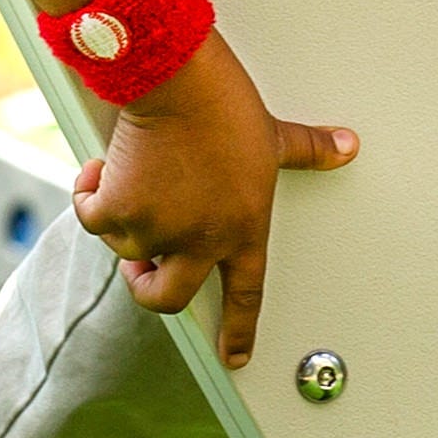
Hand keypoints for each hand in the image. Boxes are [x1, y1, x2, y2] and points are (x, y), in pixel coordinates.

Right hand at [73, 34, 354, 361]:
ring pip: (127, 247)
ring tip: (137, 175)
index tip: (234, 358)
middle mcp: (202, 239)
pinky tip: (102, 171)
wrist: (179, 80)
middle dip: (148, 287)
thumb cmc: (226, 103)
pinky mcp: (121, 210)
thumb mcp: (274, 134)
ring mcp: (160, 230)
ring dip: (124, 219)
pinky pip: (94, 218)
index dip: (240, 330)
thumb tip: (347, 147)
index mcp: (244, 228)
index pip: (246, 293)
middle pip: (168, 299)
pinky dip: (90, 195)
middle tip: (140, 265)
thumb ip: (308, 151)